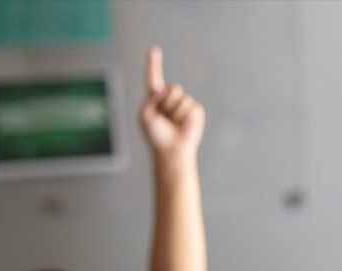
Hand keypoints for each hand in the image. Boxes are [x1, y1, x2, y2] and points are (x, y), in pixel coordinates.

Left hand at [138, 46, 204, 163]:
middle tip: (165, 118)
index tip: (154, 49)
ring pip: (181, 98)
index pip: (153, 77)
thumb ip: (151, 99)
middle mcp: (170, 99)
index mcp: (155, 98)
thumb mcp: (145, 115)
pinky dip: (184, 117)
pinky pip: (191, 107)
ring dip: (175, 112)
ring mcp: (184, 105)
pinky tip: (183, 126)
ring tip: (173, 124)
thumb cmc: (156, 135)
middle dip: (167, 102)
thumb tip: (168, 90)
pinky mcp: (195, 112)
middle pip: (172, 88)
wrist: (171, 151)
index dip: (154, 63)